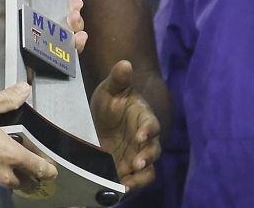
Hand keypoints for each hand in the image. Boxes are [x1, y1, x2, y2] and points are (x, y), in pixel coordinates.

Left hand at [0, 0, 89, 99]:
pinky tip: (75, 44)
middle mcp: (20, 36)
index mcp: (8, 19)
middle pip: (53, 26)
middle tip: (75, 10)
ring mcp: (23, 54)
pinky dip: (64, 57)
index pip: (38, 8)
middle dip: (69, 18)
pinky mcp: (22, 71)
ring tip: (77, 26)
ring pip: (55, 45)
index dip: (55, 2)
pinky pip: (46, 65)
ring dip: (71, 35)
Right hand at [0, 81, 56, 191]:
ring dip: (15, 183)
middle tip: (37, 177)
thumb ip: (8, 98)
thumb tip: (25, 89)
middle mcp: (0, 173)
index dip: (48, 170)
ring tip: (17, 175)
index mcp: (9, 154)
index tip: (53, 172)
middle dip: (33, 181)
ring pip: (8, 187)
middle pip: (25, 184)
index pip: (38, 168)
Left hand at [91, 60, 160, 191]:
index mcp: (143, 118)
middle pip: (153, 151)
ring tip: (127, 182)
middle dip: (146, 157)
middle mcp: (144, 140)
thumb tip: (124, 63)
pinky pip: (134, 182)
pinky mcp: (127, 170)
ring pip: (147, 171)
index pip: (152, 124)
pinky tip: (117, 190)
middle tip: (135, 163)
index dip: (148, 130)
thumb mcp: (110, 89)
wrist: (100, 121)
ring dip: (140, 178)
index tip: (141, 135)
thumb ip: (118, 78)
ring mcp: (137, 156)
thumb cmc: (110, 102)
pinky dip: (129, 187)